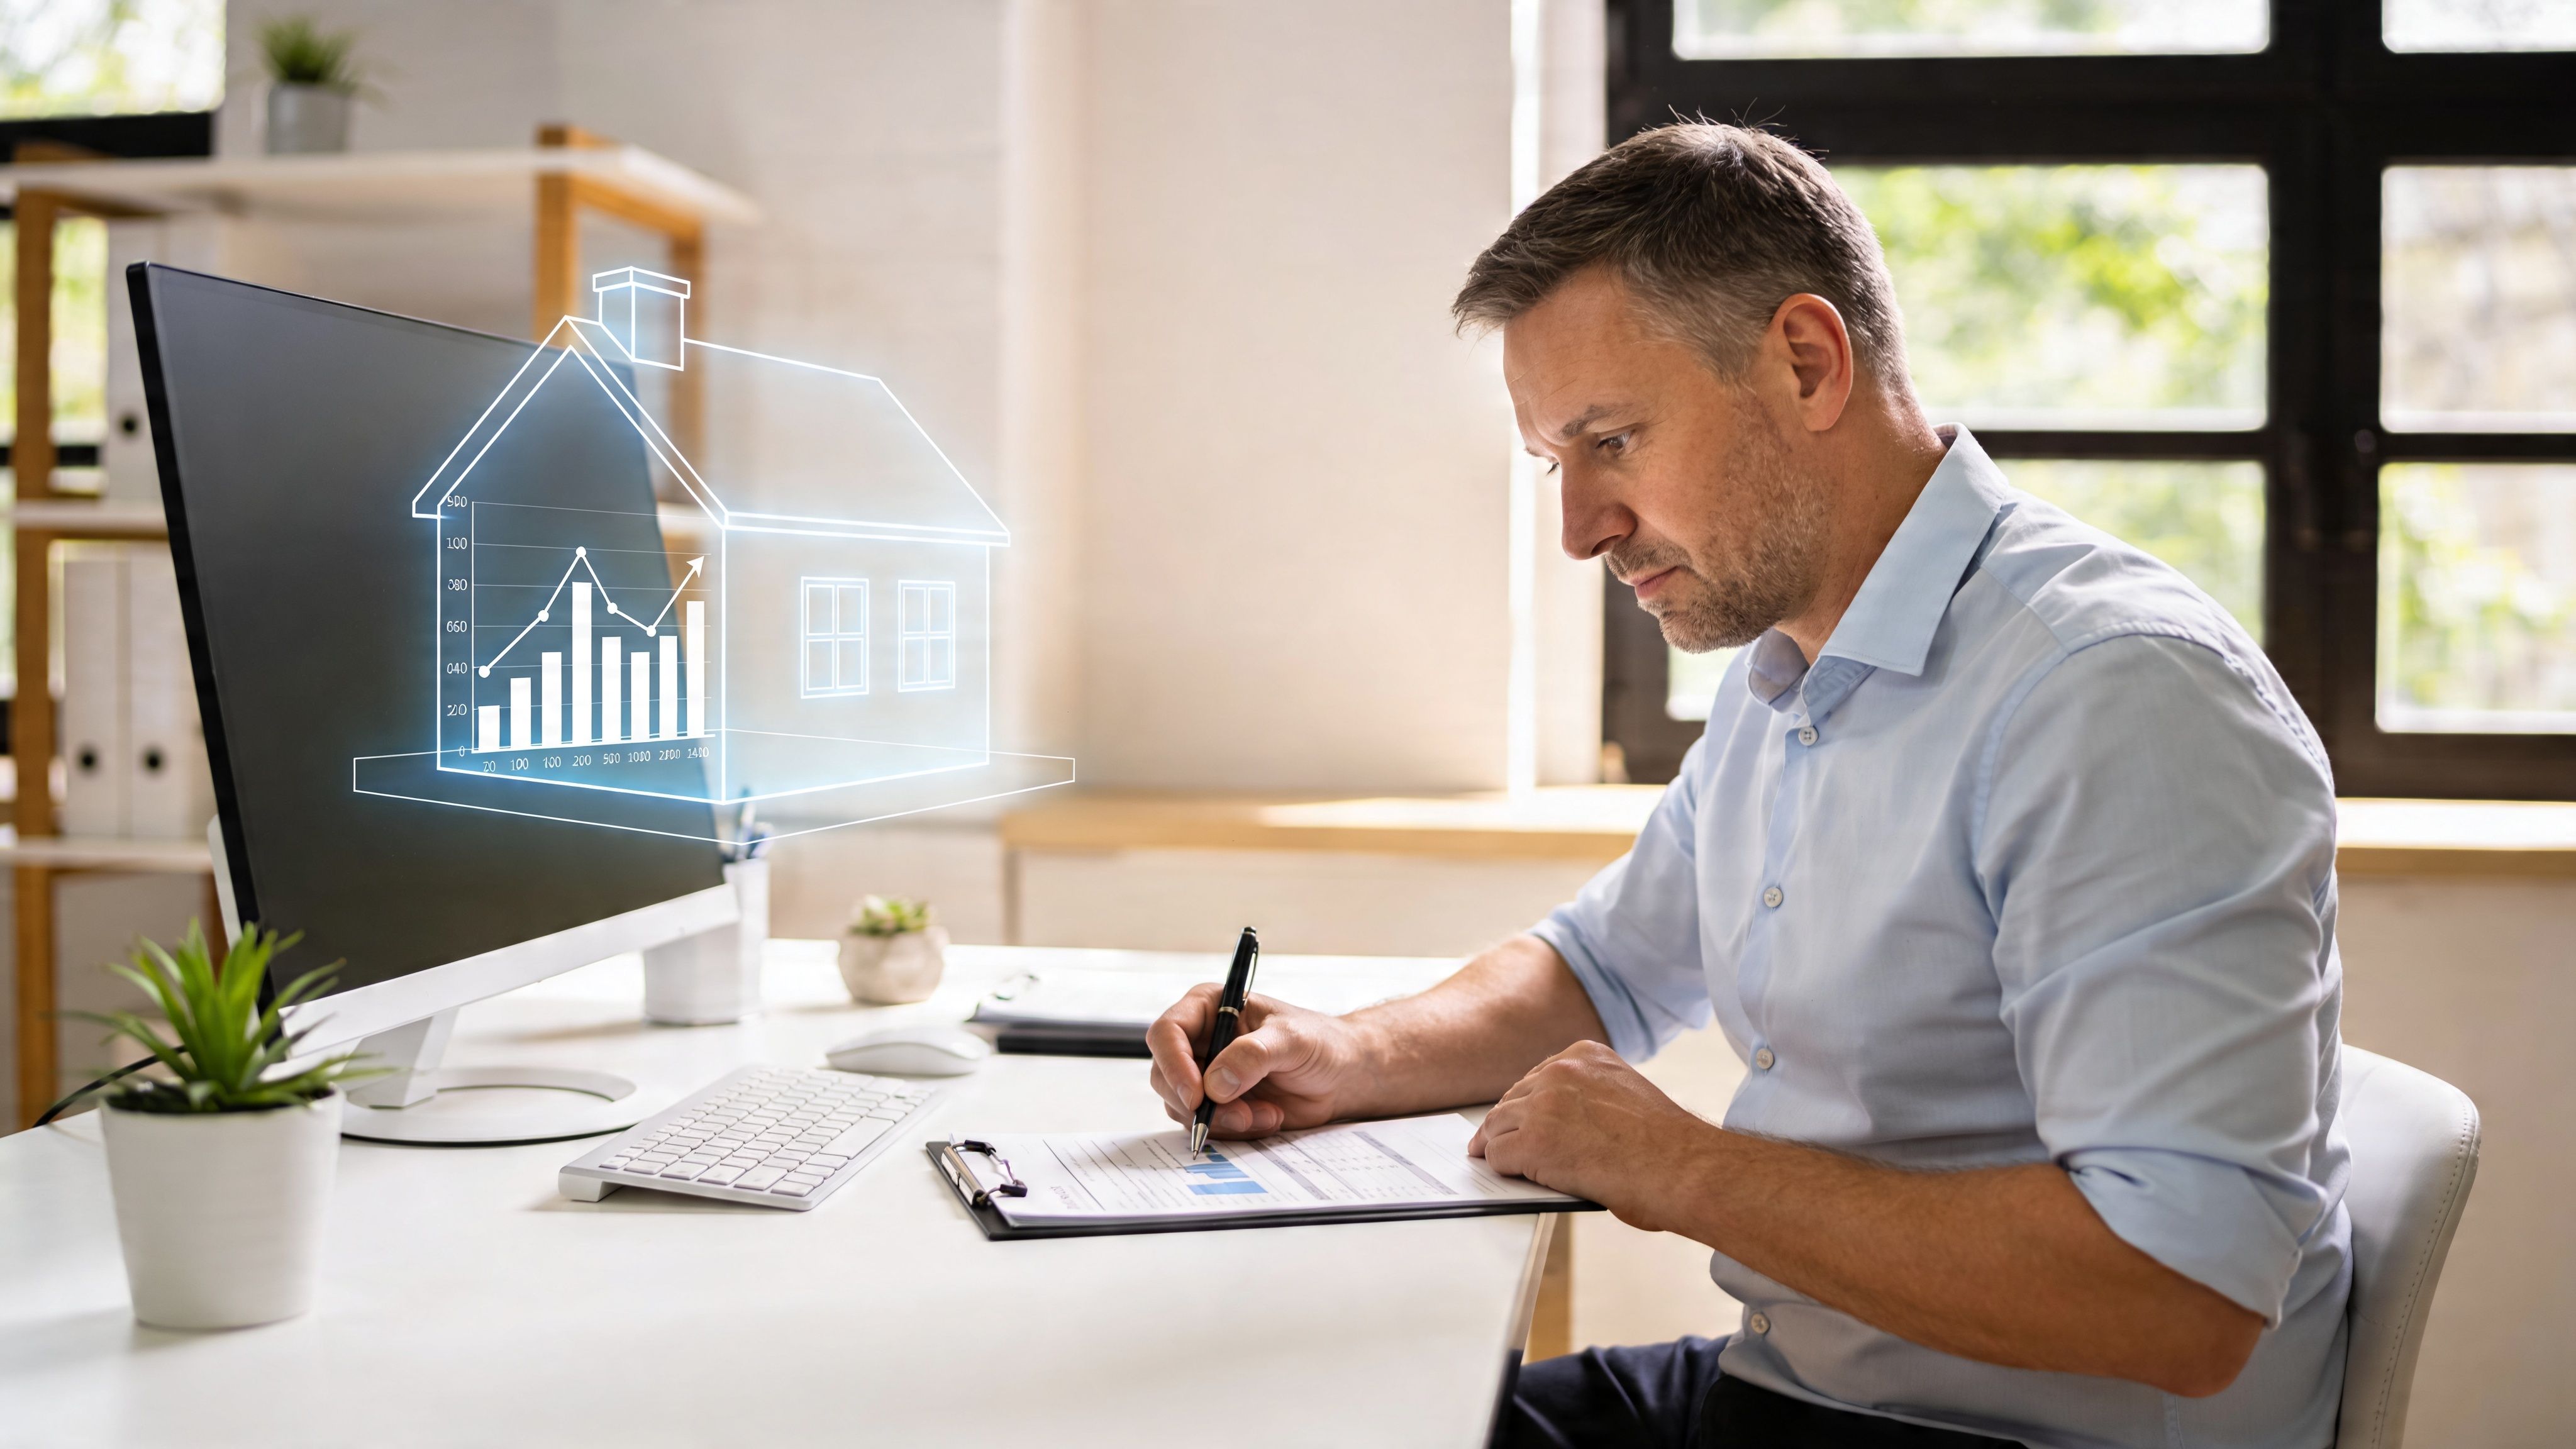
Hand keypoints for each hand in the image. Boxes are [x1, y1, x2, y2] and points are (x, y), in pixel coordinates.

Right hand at [1146, 985, 1368, 1137]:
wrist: (1341, 1076)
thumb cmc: (1319, 1043)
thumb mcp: (1292, 1039)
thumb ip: (1253, 1055)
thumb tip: (1215, 1084)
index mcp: (1210, 1008)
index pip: (1167, 1033)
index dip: (1173, 1065)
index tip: (1196, 1095)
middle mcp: (1200, 1041)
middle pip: (1164, 1075)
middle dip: (1198, 1103)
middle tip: (1239, 1115)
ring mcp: (1205, 1076)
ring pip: (1181, 1107)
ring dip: (1222, 1120)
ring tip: (1264, 1114)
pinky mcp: (1217, 1106)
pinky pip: (1206, 1126)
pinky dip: (1234, 1130)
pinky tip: (1267, 1117)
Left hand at [1468, 1040, 1714, 1231]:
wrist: (1681, 1168)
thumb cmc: (1667, 1145)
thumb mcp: (1625, 1095)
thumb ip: (1591, 1098)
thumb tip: (1566, 1125)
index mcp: (1586, 1055)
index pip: (1538, 1076)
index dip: (1526, 1103)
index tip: (1519, 1116)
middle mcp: (1561, 1071)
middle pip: (1513, 1098)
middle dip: (1505, 1123)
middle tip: (1492, 1143)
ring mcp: (1544, 1105)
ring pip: (1498, 1125)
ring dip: (1498, 1145)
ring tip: (1493, 1160)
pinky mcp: (1534, 1142)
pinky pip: (1498, 1154)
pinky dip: (1500, 1168)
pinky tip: (1509, 1177)